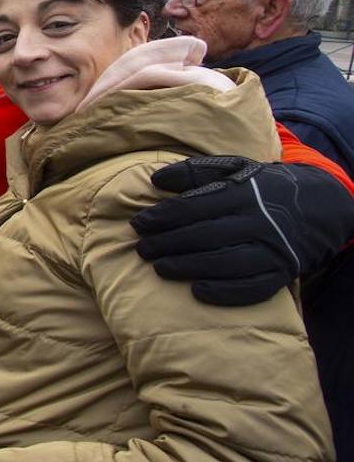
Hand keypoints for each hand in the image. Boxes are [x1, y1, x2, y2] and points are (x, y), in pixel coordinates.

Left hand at [132, 156, 353, 305]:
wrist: (321, 206)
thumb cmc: (263, 187)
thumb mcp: (235, 169)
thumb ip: (195, 172)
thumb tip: (155, 180)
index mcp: (245, 193)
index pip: (197, 207)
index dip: (164, 217)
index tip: (139, 224)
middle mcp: (260, 222)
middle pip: (207, 236)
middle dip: (169, 244)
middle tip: (142, 249)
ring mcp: (273, 250)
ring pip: (226, 263)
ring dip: (188, 268)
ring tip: (159, 268)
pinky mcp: (282, 273)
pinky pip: (253, 288)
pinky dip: (225, 292)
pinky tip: (198, 291)